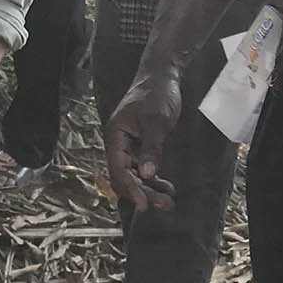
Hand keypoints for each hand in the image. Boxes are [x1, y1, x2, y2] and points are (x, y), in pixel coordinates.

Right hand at [104, 68, 183, 210]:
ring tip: (168, 201)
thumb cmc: (156, 94)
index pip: (118, 169)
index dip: (131, 188)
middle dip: (142, 192)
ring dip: (149, 189)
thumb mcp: (157, 121)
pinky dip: (153, 180)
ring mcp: (128, 146)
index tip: (145, 204)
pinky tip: (166, 188)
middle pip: (124, 176)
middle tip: (163, 205)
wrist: (161, 77)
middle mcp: (118, 143)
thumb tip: (146, 174)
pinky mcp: (139, 146)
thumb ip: (151, 147)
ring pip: (134, 176)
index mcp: (115, 135)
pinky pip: (142, 169)